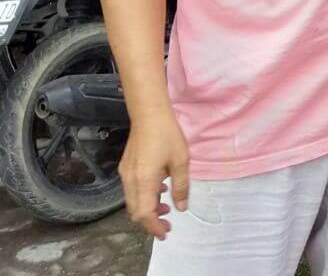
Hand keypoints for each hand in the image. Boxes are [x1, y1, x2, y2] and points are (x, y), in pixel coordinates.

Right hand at [120, 109, 188, 238]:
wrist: (149, 114)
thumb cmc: (168, 136)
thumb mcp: (181, 161)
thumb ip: (181, 186)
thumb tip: (182, 207)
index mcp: (144, 182)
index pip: (145, 214)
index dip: (154, 227)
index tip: (165, 233)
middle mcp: (130, 181)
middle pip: (136, 211)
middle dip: (151, 221)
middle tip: (168, 223)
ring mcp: (125, 174)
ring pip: (133, 202)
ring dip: (148, 208)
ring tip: (166, 206)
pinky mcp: (125, 168)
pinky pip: (132, 190)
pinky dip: (144, 197)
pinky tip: (159, 188)